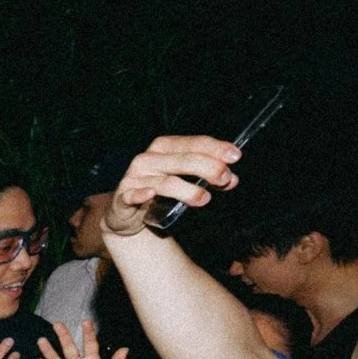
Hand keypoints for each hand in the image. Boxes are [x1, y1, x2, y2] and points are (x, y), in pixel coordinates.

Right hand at [103, 135, 240, 237]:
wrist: (126, 214)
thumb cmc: (159, 191)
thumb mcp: (185, 180)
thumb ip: (208, 177)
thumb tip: (232, 179)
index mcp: (164, 147)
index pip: (193, 143)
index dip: (215, 149)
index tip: (235, 156)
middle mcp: (148, 159)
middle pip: (182, 160)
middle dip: (207, 167)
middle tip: (225, 178)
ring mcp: (134, 178)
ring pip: (165, 182)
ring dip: (187, 189)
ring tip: (205, 198)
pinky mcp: (122, 198)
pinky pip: (133, 195)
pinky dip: (141, 194)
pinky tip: (151, 195)